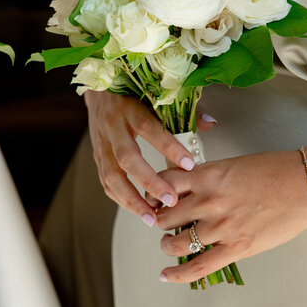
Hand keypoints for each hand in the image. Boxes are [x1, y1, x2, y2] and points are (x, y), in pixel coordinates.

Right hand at [85, 90, 216, 226]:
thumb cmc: (133, 92)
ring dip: (131, 200)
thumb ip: (182, 109)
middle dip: (149, 182)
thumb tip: (209, 123)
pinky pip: (106, 182)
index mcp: (129, 107)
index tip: (188, 164)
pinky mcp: (97, 156)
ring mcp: (101, 143)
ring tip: (151, 218)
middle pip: (127, 157)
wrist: (98, 88)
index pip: (149, 127)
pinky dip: (121, 199)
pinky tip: (138, 210)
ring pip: (112, 175)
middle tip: (170, 200)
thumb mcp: (156, 94)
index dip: (168, 146)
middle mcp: (112, 126)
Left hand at [156, 149, 306, 282]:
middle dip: (160, 219)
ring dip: (167, 244)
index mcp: (207, 175)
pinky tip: (166, 275)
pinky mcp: (235, 248)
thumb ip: (207, 179)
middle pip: (165, 214)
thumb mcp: (232, 166)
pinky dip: (177, 274)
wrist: (304, 186)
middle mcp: (208, 200)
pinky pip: (197, 267)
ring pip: (175, 242)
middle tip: (163, 222)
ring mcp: (220, 227)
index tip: (153, 198)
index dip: (153, 192)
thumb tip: (188, 191)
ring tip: (169, 243)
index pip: (164, 183)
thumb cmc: (274, 171)